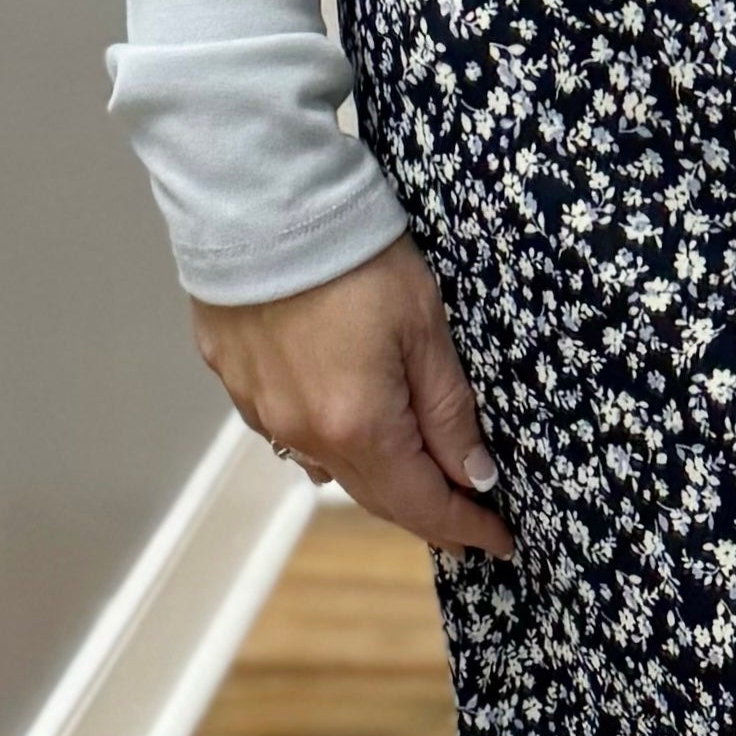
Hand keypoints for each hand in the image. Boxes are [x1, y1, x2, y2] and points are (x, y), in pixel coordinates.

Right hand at [189, 235, 515, 558]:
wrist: (258, 195)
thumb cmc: (352, 253)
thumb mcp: (425, 330)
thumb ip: (449, 413)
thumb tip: (473, 477)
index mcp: (357, 428)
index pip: (423, 505)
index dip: (466, 527)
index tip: (500, 540)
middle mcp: (303, 434)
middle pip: (376, 496)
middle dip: (426, 511)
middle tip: (467, 521)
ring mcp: (261, 409)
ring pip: (330, 466)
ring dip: (376, 477)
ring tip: (413, 477)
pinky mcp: (235, 378)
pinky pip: (290, 430)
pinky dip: (328, 438)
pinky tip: (346, 426)